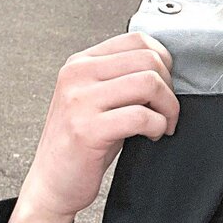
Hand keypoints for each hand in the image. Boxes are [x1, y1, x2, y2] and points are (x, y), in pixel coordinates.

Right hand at [18, 31, 179, 221]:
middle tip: (167, 111)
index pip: (137, 40)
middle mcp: (77, 75)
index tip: (166, 86)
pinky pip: (141, 117)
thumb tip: (165, 70)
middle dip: (170, 88)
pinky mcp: (87, 129)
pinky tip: (152, 136)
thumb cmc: (80, 144)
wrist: (53, 183)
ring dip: (168, 108)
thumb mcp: (97, 100)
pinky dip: (158, 127)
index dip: (164, 62)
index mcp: (80, 63)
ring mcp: (79, 101)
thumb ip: (122, 79)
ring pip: (149, 83)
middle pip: (148, 60)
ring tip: (162, 124)